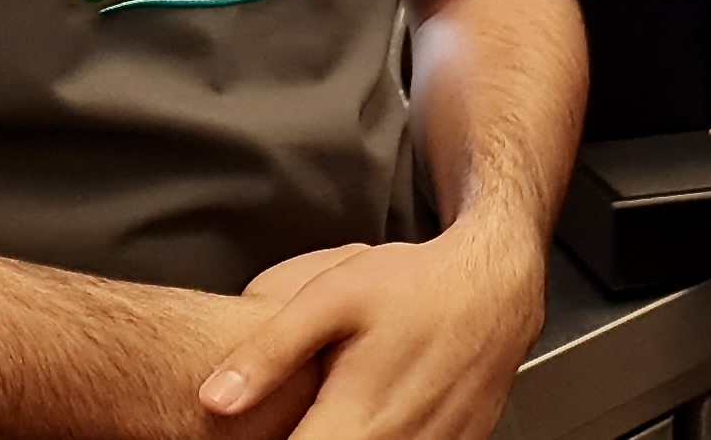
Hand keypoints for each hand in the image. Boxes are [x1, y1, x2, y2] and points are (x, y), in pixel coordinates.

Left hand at [202, 213, 545, 439]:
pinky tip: (371, 413)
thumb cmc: (414, 285)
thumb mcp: (330, 297)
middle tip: (302, 410)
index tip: (260, 434)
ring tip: (339, 406)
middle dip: (298, 437)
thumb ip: (269, 352)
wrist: (496, 285)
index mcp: (355, 422)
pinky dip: (385, 439)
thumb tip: (214, 398)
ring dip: (345, 437)